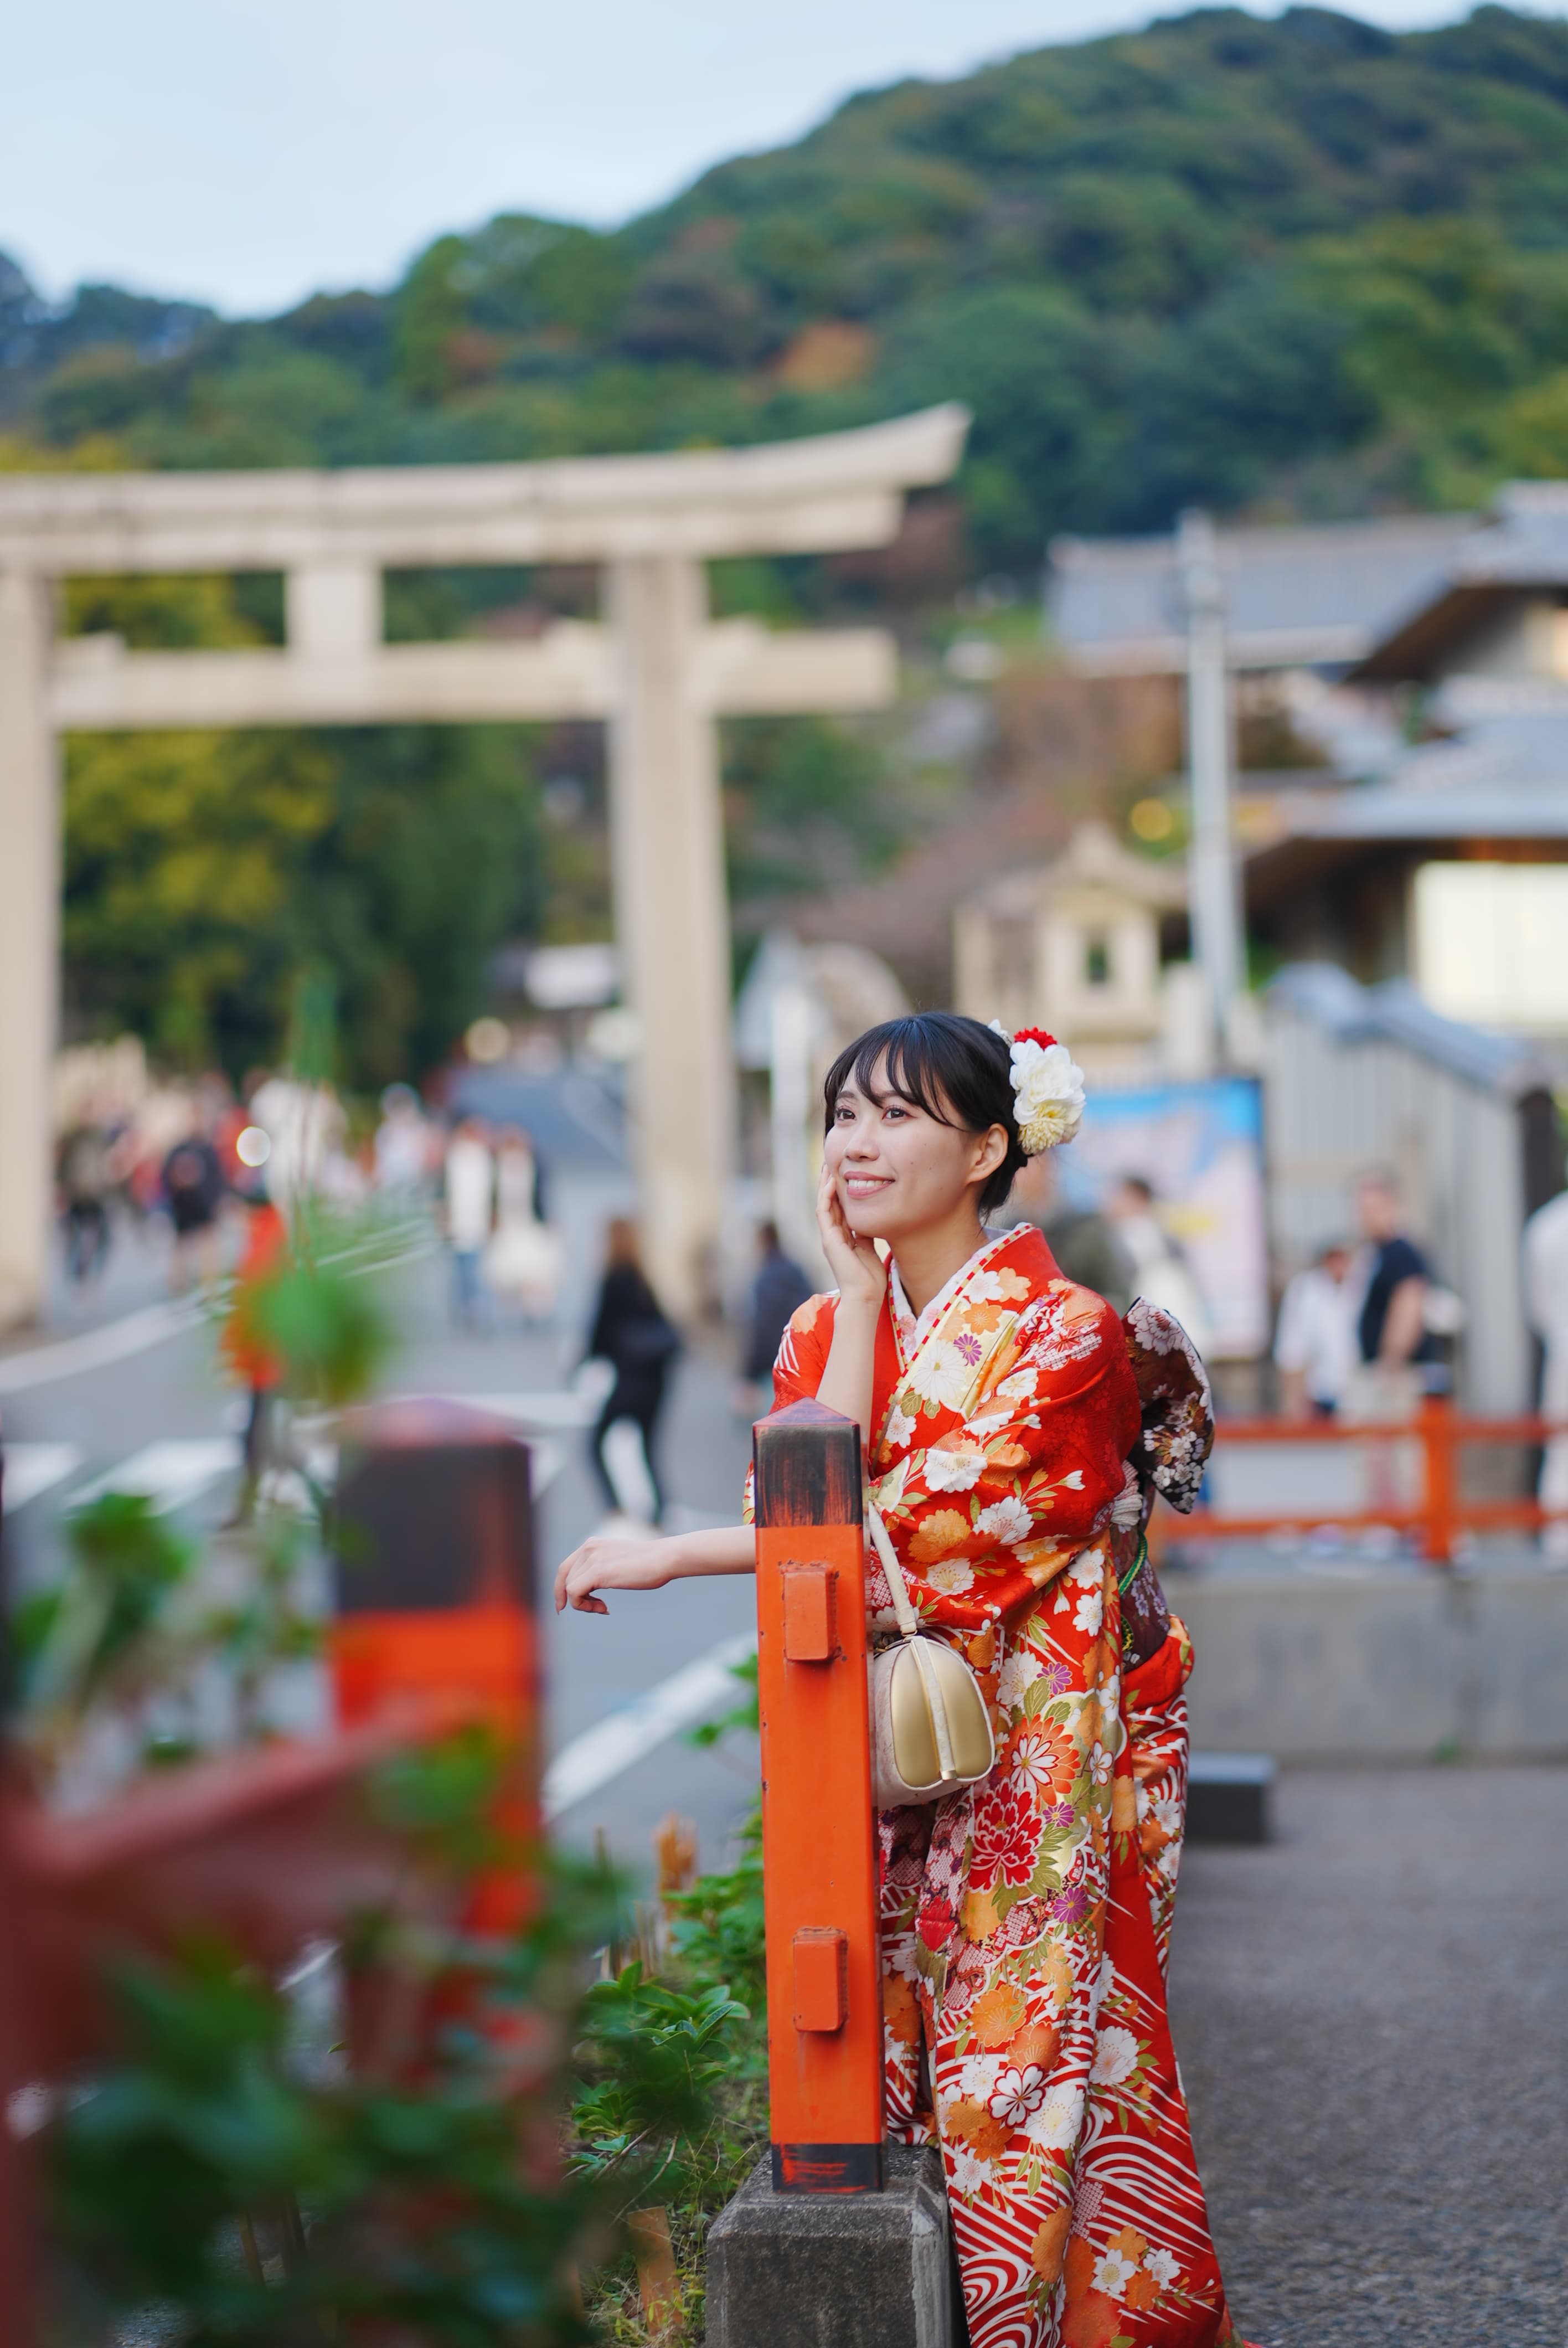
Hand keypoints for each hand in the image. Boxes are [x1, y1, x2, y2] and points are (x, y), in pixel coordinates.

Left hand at [553, 1530, 680, 1614]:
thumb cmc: (649, 1565)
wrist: (665, 1558)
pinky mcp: (596, 1571)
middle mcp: (588, 1548)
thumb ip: (602, 1569)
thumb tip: (588, 1588)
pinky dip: (584, 1606)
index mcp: (592, 1544)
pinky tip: (604, 1608)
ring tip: (604, 1608)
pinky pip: (574, 1593)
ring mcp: (591, 1558)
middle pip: (563, 1578)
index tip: (566, 1605)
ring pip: (569, 1588)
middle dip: (571, 1598)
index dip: (560, 1588)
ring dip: (584, 1605)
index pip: (565, 1567)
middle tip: (590, 1610)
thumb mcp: (618, 1563)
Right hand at [815, 1158, 885, 1311]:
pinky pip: (824, 1214)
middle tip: (830, 1164)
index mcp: (842, 1238)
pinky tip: (830, 1184)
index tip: (842, 1174)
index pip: (838, 1209)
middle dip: (828, 1184)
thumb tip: (868, 1219)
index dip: (838, 1192)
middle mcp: (833, 1236)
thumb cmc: (869, 1278)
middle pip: (828, 1204)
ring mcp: (829, 1238)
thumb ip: (865, 1233)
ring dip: (824, 1186)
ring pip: (823, 1205)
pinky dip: (826, 1198)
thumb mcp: (869, 1248)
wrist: (865, 1296)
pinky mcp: (829, 1240)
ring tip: (826, 1168)